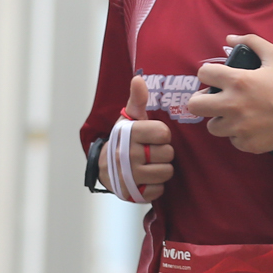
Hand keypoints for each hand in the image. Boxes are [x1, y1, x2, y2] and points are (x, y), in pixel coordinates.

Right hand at [100, 76, 174, 201]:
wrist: (104, 167)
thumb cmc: (123, 140)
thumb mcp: (129, 119)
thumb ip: (137, 100)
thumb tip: (138, 78)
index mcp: (128, 134)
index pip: (163, 133)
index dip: (162, 134)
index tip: (153, 136)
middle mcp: (126, 155)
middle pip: (168, 153)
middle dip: (163, 153)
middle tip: (152, 152)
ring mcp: (129, 176)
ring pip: (166, 172)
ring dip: (162, 169)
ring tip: (150, 165)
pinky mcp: (133, 194)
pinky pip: (159, 190)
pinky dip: (156, 186)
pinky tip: (147, 179)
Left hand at [188, 33, 272, 154]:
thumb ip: (251, 42)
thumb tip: (229, 38)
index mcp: (238, 81)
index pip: (203, 74)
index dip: (208, 73)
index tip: (216, 77)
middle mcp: (233, 105)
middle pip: (195, 105)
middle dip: (202, 100)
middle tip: (214, 99)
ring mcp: (238, 128)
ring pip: (212, 126)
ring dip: (220, 119)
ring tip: (234, 115)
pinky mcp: (246, 143)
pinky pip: (231, 139)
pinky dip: (238, 134)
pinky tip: (251, 126)